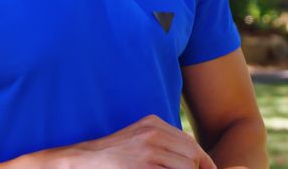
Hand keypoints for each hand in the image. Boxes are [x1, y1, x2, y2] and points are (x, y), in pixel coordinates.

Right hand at [38, 115, 216, 168]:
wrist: (83, 161)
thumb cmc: (111, 157)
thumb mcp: (138, 140)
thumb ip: (162, 143)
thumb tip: (192, 159)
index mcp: (154, 123)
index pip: (190, 144)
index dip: (204, 162)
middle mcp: (153, 133)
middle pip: (192, 155)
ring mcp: (148, 150)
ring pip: (187, 167)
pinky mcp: (144, 166)